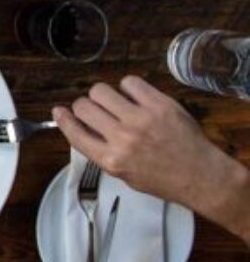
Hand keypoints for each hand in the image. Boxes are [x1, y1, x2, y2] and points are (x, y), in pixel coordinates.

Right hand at [55, 76, 247, 220]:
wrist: (202, 176)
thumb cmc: (163, 179)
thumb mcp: (123, 174)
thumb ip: (101, 151)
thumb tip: (80, 127)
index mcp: (111, 160)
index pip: (74, 132)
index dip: (63, 119)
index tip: (59, 111)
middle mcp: (122, 138)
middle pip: (84, 106)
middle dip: (86, 107)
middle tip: (98, 111)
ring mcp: (141, 119)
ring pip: (101, 90)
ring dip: (104, 95)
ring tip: (117, 104)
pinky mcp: (159, 105)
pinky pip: (129, 82)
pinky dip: (128, 88)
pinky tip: (136, 98)